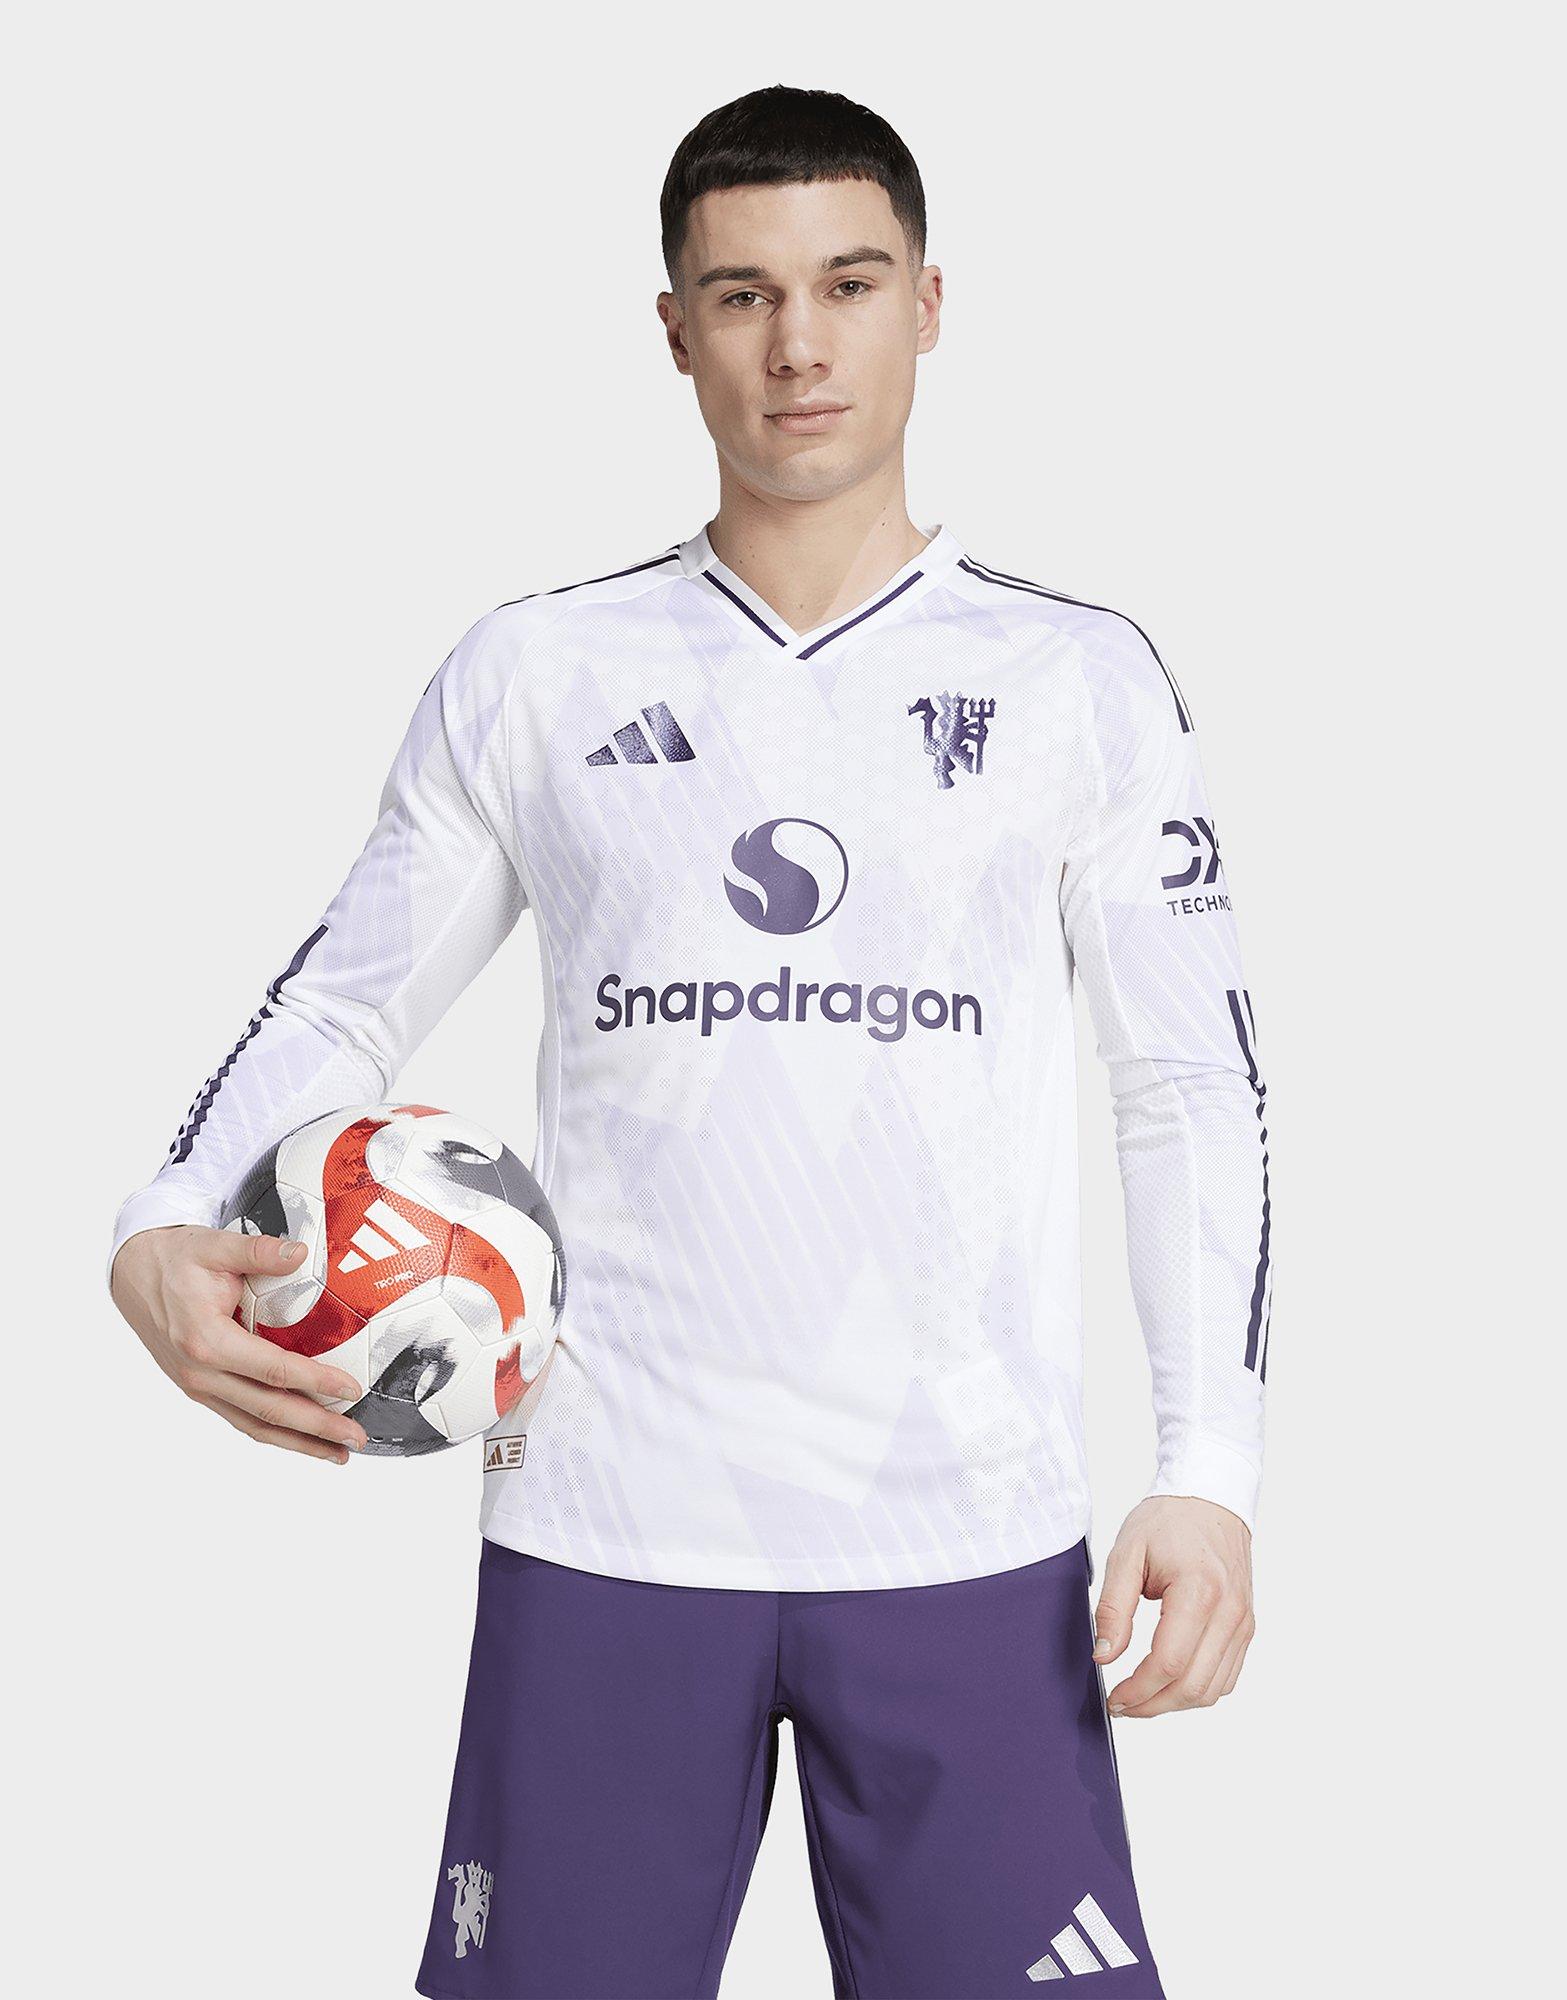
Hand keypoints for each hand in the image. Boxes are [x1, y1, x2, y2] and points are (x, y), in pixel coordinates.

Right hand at [110, 1224, 368, 1463]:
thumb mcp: (215, 1245)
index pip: (271, 1369)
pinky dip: (274, 1432)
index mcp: (205, 1340)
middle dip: (316, 1428)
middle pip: (267, 1409)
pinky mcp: (200, 1389)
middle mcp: (200, 1372)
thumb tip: (299, 1253)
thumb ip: (258, 1252)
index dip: (314, 1382)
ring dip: (298, 1442)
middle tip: (355, 1438)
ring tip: (338, 1454)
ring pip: (254, 1424)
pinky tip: (302, 1438)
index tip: (351, 1388)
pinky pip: (241, 1418)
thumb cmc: (176, 1260)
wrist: (133, 1274)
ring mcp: (198, 1386)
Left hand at [1091, 1495, 1254, 1716]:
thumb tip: (1104, 1655)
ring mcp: (1243, 1622)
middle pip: (1193, 1686)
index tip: (1114, 1698)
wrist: (1210, 1497)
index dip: (1138, 1690)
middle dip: (1153, 1705)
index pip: (1169, 1663)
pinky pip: (1226, 1676)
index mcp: (1199, 1591)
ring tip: (1142, 1697)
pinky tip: (1170, 1682)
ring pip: (1213, 1690)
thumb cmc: (1168, 1520)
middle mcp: (1230, 1612)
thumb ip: (1113, 1608)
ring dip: (1175, 1703)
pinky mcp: (1246, 1626)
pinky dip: (1198, 1689)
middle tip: (1122, 1704)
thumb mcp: (1126, 1554)